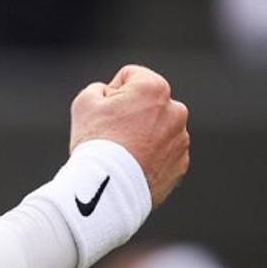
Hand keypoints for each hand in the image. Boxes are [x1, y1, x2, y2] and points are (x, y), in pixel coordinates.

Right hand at [69, 65, 189, 208]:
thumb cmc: (96, 142)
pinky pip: (164, 153)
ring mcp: (181, 140)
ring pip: (157, 129)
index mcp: (155, 88)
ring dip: (143, 135)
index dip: (110, 93)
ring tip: (122, 155)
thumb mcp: (85, 102)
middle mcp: (176, 111)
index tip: (104, 114)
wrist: (108, 190)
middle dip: (131, 113)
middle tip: (111, 135)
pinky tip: (132, 168)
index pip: (130, 77)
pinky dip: (150, 157)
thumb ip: (100, 88)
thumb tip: (111, 96)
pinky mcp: (181, 165)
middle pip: (147, 103)